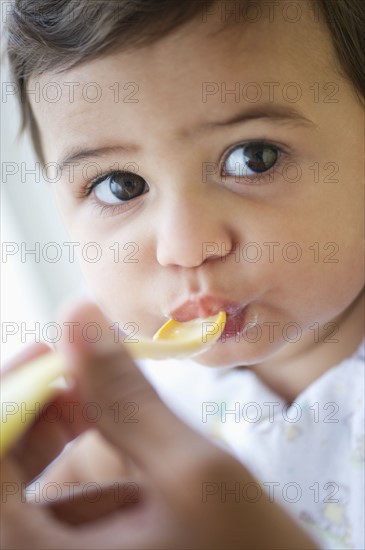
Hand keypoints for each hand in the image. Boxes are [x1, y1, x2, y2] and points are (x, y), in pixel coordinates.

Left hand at [1, 303, 317, 548]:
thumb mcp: (192, 473)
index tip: (48, 350)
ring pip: (24, 495)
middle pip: (1, 474)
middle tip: (82, 374)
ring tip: (114, 418)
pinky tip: (131, 473)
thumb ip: (126, 396)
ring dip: (62, 445)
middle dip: (36, 415)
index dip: (9, 396)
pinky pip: (53, 519)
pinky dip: (83, 480)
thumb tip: (79, 318)